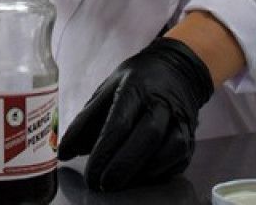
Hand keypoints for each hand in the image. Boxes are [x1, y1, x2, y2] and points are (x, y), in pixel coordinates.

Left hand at [57, 37, 213, 191]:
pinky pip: (177, 160)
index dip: (104, 151)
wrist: (178, 71)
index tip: (89, 173)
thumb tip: (65, 152)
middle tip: (101, 184)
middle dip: (122, 165)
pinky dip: (157, 172)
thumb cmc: (137, 81)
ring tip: (118, 183)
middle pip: (146, 137)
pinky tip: (139, 178)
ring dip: (141, 172)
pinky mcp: (190, 137)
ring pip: (167, 150)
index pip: (120, 122)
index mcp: (136, 88)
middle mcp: (162, 104)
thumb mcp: (107, 89)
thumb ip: (86, 120)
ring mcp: (180, 120)